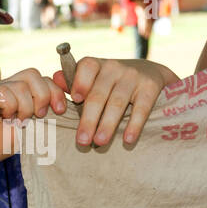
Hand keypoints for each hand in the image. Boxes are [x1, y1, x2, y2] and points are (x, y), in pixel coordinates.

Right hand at [0, 69, 66, 166]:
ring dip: (25, 107)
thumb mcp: (29, 129)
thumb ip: (42, 115)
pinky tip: (6, 120)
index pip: (43, 78)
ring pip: (20, 84)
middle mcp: (8, 87)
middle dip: (44, 95)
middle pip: (33, 74)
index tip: (60, 110)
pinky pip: (3, 92)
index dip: (55, 91)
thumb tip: (60, 108)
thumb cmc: (1, 145)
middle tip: (39, 115)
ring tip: (19, 122)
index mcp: (20, 93)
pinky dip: (10, 107)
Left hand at [54, 58, 179, 146]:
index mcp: (97, 65)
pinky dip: (134, 124)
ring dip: (108, 124)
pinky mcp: (150, 87)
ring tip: (100, 142)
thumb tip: (54, 79)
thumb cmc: (113, 82)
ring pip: (117, 102)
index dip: (80, 82)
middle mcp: (114, 67)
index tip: (75, 99)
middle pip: (98, 94)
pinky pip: (141, 108)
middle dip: (89, 118)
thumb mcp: (95, 79)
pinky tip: (128, 139)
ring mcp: (133, 76)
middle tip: (82, 140)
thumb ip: (74, 82)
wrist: (152, 73)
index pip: (86, 67)